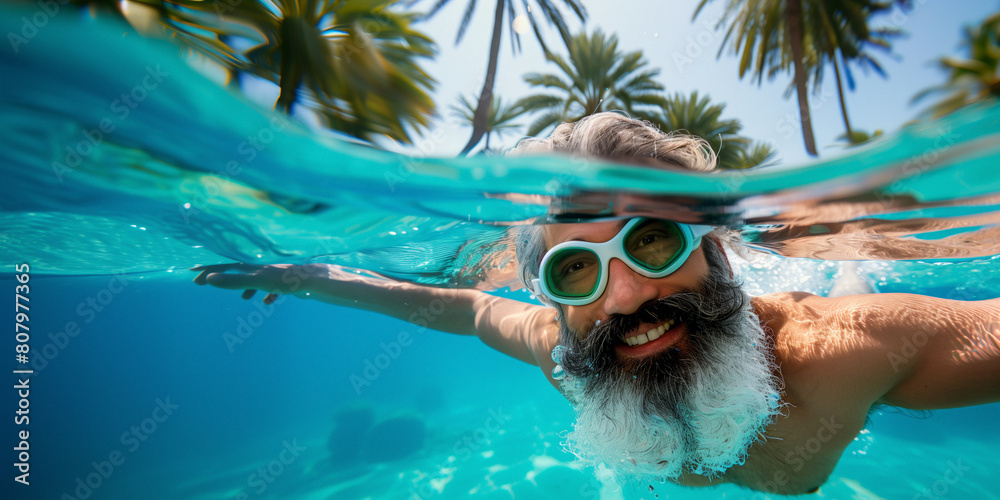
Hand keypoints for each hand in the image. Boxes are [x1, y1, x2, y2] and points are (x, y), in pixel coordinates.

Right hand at [191, 263, 320, 303]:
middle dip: (222, 277)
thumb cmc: (285, 280)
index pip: (224, 265)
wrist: (313, 281)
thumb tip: (210, 279)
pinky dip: (267, 294)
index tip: (192, 273)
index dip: (208, 269)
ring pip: (254, 279)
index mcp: (251, 265)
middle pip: (236, 272)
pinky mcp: (284, 283)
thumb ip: (234, 281)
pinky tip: (267, 302)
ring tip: (244, 298)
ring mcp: (272, 275)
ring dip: (246, 287)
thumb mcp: (256, 281)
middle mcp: (259, 267)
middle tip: (204, 283)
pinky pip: (271, 288)